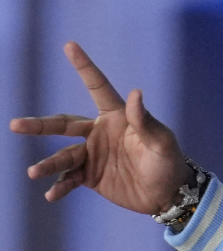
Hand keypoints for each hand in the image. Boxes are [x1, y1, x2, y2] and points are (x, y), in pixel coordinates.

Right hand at [10, 41, 192, 213]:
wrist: (170, 195)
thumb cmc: (169, 163)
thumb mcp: (161, 142)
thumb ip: (145, 121)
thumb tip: (136, 93)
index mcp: (116, 117)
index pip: (97, 87)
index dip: (84, 67)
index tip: (69, 45)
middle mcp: (99, 133)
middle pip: (63, 124)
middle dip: (40, 125)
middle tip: (16, 125)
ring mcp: (94, 155)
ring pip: (64, 156)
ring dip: (48, 164)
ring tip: (33, 172)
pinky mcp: (92, 177)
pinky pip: (70, 180)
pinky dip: (59, 187)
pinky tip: (50, 195)